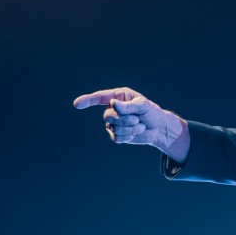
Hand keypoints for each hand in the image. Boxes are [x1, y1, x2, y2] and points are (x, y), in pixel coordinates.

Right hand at [73, 87, 189, 162]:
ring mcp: (113, 123)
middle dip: (124, 118)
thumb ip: (128, 105)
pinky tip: (136, 132)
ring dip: (129, 127)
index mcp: (118, 97)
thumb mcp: (143, 105)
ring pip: (113, 127)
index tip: (77, 104)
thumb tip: (113, 104)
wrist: (158, 127)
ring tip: (140, 125)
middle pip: (108, 115)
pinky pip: (117, 137)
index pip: (99, 98)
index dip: (87, 100)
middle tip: (137, 118)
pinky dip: (129, 135)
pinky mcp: (117, 135)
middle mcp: (113, 109)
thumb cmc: (150, 112)